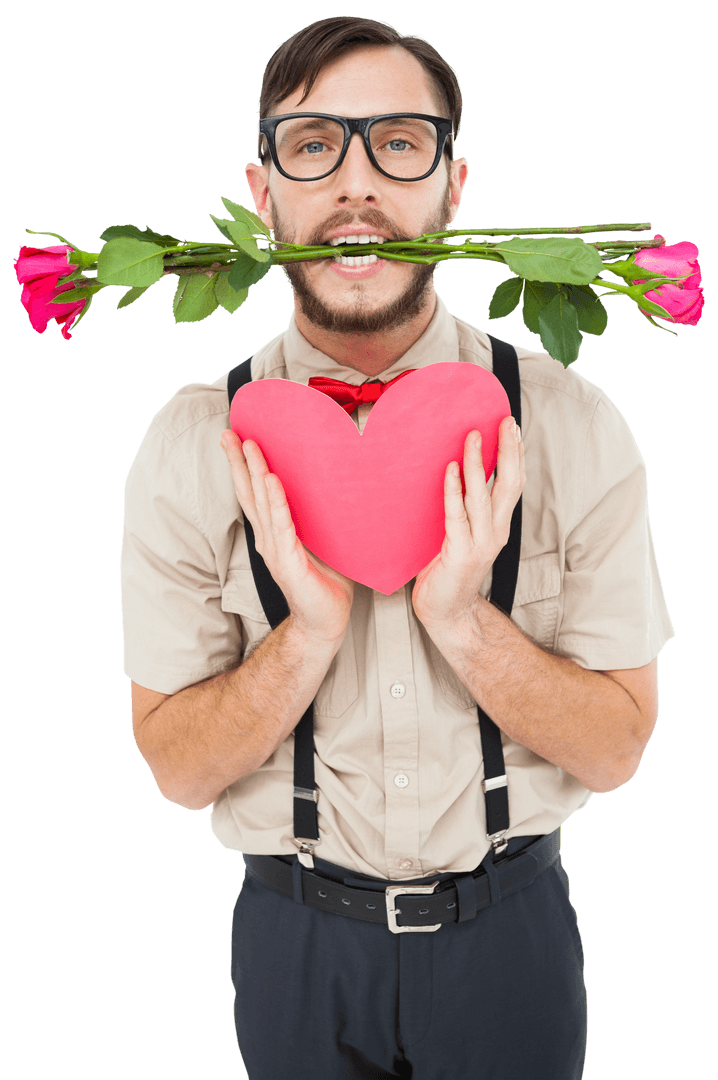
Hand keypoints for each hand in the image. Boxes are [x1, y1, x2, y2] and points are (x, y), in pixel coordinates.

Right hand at [220, 431, 353, 643]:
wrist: (325, 622)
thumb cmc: (326, 582)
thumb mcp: (322, 541)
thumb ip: (318, 517)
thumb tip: (336, 483)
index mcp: (274, 534)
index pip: (255, 494)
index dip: (244, 466)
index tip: (236, 438)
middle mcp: (269, 540)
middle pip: (249, 493)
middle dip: (239, 462)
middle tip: (228, 433)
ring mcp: (276, 551)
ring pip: (262, 504)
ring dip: (255, 473)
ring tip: (250, 446)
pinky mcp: (289, 563)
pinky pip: (282, 527)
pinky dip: (277, 503)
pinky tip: (272, 481)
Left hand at [411, 417, 524, 630]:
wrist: (446, 612)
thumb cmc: (448, 571)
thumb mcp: (462, 534)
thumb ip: (464, 507)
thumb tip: (455, 471)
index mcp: (498, 526)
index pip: (513, 483)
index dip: (515, 454)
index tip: (511, 426)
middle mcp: (495, 532)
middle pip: (509, 484)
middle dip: (508, 450)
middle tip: (504, 421)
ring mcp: (479, 543)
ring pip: (482, 496)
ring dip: (477, 463)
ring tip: (472, 436)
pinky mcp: (459, 553)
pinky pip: (456, 515)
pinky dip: (453, 489)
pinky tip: (450, 468)